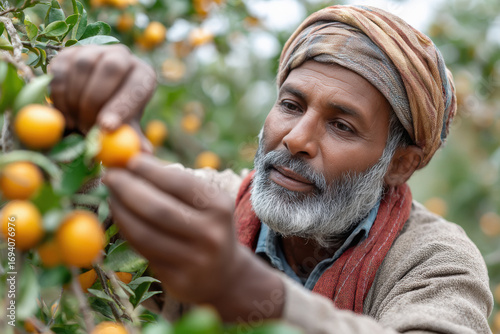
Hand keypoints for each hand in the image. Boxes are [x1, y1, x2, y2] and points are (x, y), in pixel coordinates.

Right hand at [48, 45, 155, 149]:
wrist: (94, 98)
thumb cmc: (117, 114)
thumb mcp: (128, 126)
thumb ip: (135, 139)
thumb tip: (144, 154)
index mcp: (143, 75)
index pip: (137, 86)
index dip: (122, 106)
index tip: (107, 128)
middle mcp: (123, 56)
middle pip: (112, 68)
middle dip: (96, 100)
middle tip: (87, 126)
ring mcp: (95, 50)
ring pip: (83, 66)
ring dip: (76, 99)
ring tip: (76, 123)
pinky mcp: (69, 53)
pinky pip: (61, 69)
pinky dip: (59, 94)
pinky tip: (64, 113)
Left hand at [102, 155, 283, 320]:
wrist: (224, 273)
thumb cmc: (208, 225)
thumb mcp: (206, 202)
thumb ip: (175, 182)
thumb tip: (133, 157)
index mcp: (220, 208)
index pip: (180, 184)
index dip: (150, 170)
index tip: (129, 159)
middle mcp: (210, 235)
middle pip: (158, 210)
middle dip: (128, 189)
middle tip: (110, 175)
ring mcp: (194, 261)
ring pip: (144, 234)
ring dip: (120, 211)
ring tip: (111, 194)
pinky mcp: (177, 281)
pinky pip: (143, 251)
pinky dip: (126, 230)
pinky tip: (120, 215)